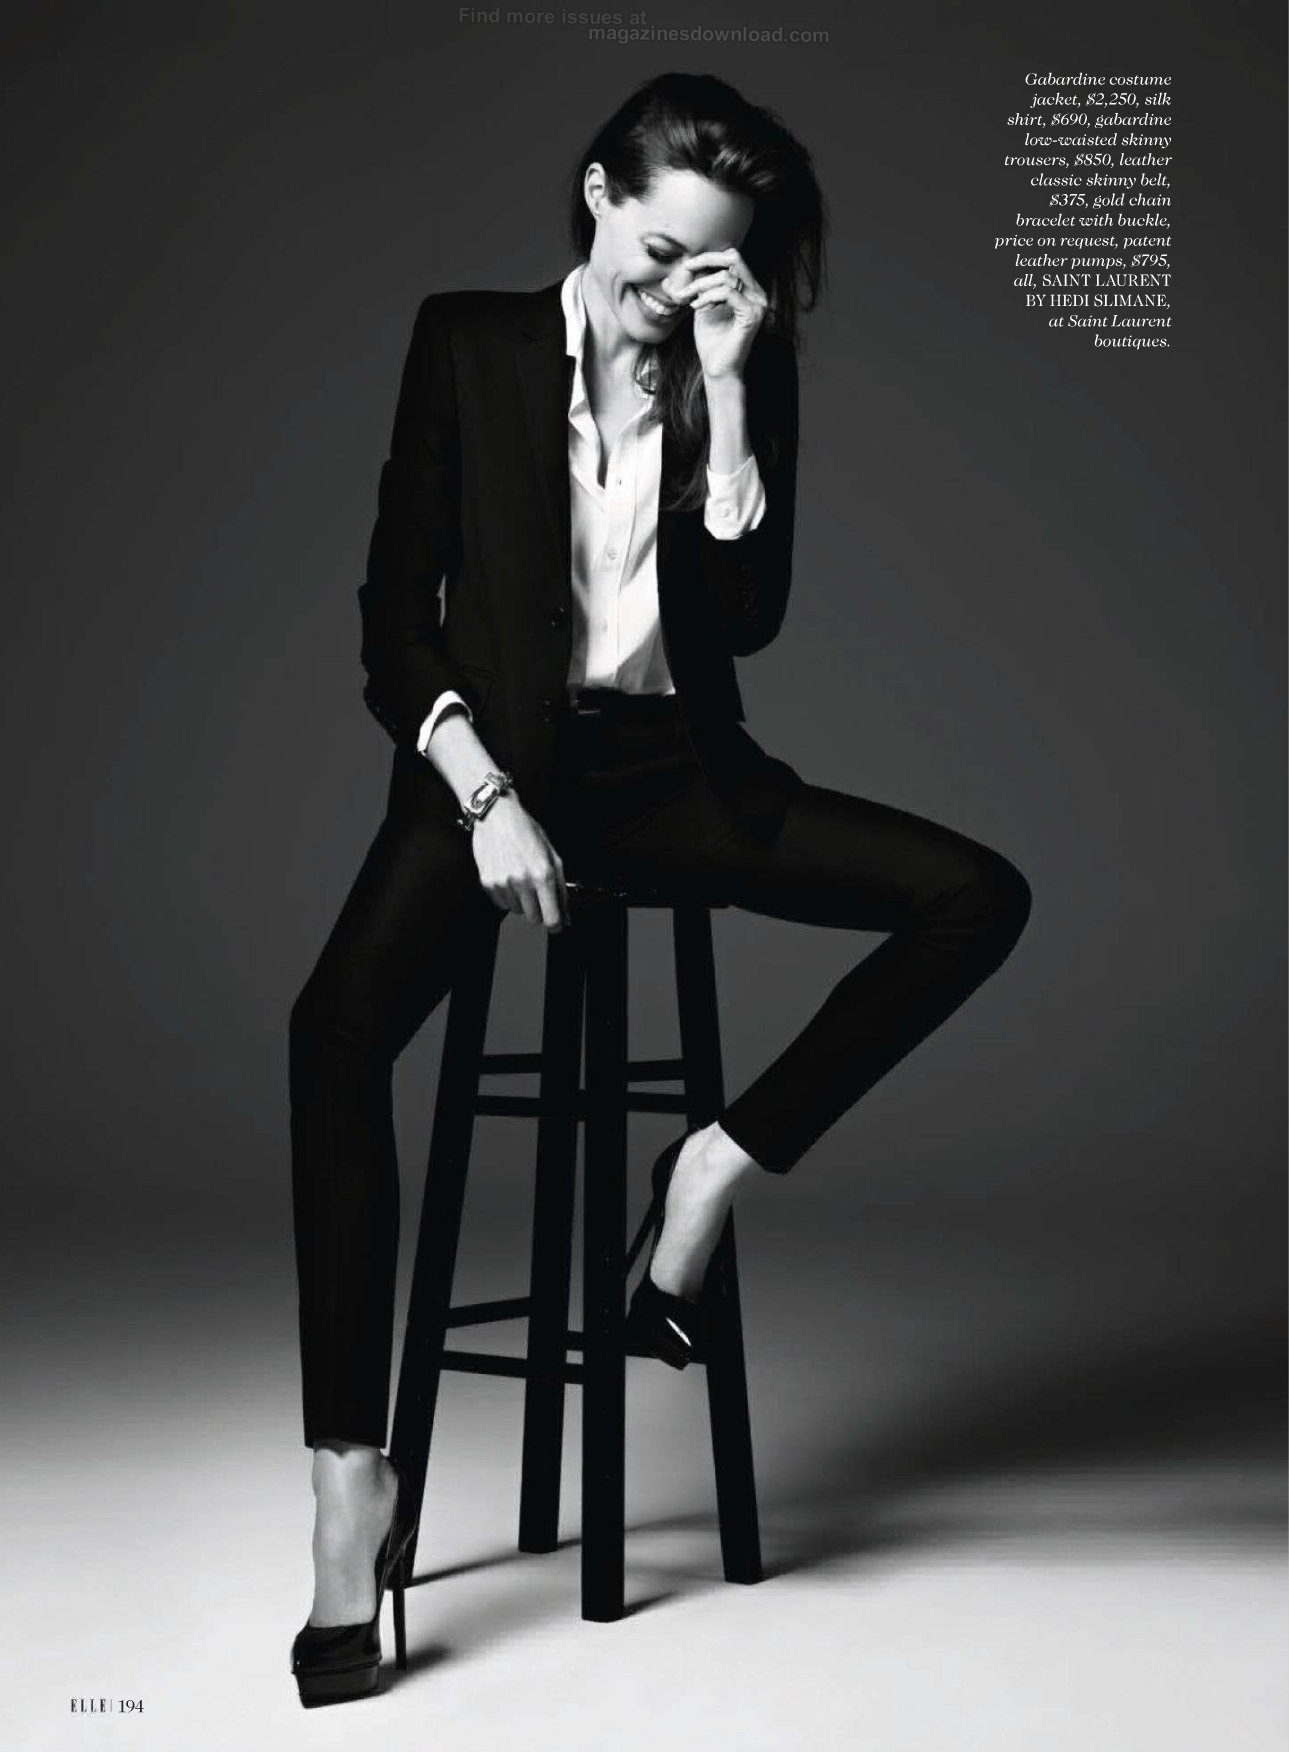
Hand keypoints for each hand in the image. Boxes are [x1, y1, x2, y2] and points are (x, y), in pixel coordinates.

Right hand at [469, 793, 570, 932]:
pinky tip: (509, 877)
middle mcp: (522, 881)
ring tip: (521, 878)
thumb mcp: (552, 856)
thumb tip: (566, 917)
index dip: (555, 924)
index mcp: (542, 874)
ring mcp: (503, 883)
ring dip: (522, 902)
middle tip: (538, 894)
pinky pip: (501, 904)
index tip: (556, 923)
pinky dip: (507, 896)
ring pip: (517, 911)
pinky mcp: (488, 883)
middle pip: (534, 919)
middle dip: (539, 911)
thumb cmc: (527, 832)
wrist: (496, 816)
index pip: (551, 917)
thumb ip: (561, 889)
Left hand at [666, 248, 768, 380]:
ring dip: (700, 285)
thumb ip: (699, 286)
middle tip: (685, 271)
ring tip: (687, 299)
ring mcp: (757, 304)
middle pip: (734, 258)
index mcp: (749, 289)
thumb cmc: (711, 341)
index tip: (687, 267)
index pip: (732, 258)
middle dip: (706, 261)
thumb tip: (681, 269)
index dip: (709, 257)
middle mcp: (757, 293)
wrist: (717, 369)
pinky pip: (728, 292)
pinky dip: (708, 296)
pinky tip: (697, 306)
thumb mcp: (702, 306)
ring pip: (726, 276)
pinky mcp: (751, 316)